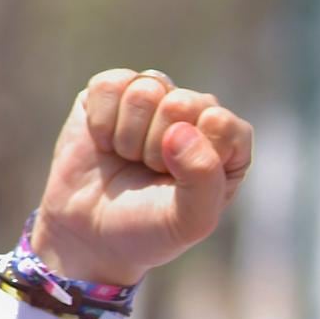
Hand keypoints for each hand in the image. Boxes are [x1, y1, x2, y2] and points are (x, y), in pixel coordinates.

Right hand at [29, 70, 252, 288]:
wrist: (91, 233)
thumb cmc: (149, 228)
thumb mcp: (189, 221)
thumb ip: (203, 180)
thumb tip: (181, 130)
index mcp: (228, 144)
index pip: (221, 123)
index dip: (193, 156)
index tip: (177, 183)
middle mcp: (195, 113)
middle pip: (182, 103)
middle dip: (157, 148)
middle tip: (149, 172)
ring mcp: (155, 97)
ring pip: (145, 91)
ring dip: (128, 137)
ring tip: (129, 159)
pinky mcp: (113, 90)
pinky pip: (109, 85)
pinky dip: (101, 122)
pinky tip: (105, 143)